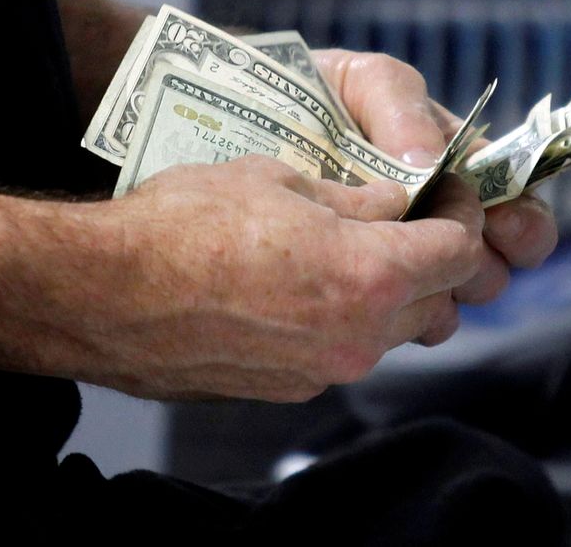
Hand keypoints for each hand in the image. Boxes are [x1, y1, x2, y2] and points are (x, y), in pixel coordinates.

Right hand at [52, 160, 484, 400]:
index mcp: (369, 275)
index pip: (460, 251)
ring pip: (395, 332)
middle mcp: (360, 336)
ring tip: (351, 256)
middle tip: (405, 223)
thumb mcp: (280, 181)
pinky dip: (348, 322)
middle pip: (439, 300)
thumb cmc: (185, 225)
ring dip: (392, 295)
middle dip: (433, 259)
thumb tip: (397, 203)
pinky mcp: (292, 389)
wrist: (106, 295)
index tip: (450, 197)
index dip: (465, 216)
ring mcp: (327, 370)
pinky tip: (305, 292)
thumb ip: (356, 199)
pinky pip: (346, 351)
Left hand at [314, 50, 558, 305]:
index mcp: (452, 167)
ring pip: (451, 297)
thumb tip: (430, 162)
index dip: (522, 224)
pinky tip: (387, 303)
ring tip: (422, 279)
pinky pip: (405, 320)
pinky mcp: (365, 289)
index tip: (506, 230)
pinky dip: (408, 316)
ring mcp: (402, 258)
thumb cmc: (319, 94)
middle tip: (465, 257)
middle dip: (486, 265)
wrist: (252, 122)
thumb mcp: (366, 83)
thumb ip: (402, 110)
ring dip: (449, 293)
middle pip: (490, 263)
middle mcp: (436, 219)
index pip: (512, 205)